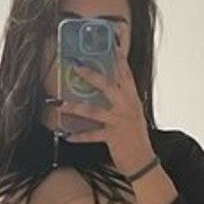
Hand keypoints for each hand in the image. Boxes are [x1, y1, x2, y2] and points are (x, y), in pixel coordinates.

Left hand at [58, 52, 153, 176]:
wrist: (143, 161)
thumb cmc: (135, 136)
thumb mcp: (132, 113)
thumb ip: (122, 99)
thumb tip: (107, 86)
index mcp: (132, 99)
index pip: (125, 73)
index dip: (118, 58)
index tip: (112, 43)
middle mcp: (127, 106)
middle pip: (108, 85)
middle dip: (91, 75)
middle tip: (76, 66)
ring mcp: (119, 121)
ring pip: (94, 110)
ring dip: (75, 107)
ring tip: (60, 104)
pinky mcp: (112, 137)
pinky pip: (92, 135)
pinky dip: (78, 136)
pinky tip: (66, 135)